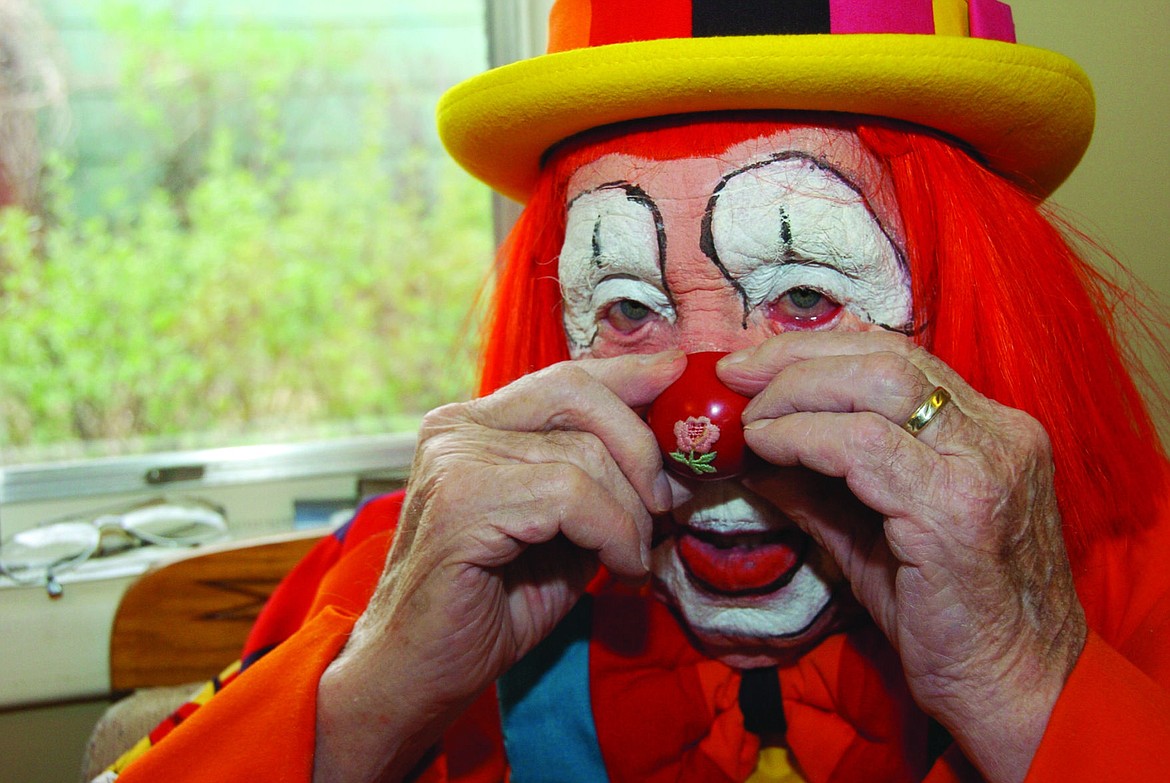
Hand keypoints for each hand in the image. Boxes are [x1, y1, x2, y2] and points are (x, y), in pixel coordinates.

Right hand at [314, 350, 683, 782]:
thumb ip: (599, 483)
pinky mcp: (461, 502)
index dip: (627, 375)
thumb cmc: (493, 606)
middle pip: (579, 396)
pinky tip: (618, 568)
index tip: (677, 375)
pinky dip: (614, 534)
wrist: (419, 674)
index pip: (565, 378)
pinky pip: (571, 496)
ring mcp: (454, 460)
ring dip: (632, 514)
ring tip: (632, 557)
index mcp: (474, 425)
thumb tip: (670, 456)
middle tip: (669, 503)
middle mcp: (458, 428)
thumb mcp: (562, 530)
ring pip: (584, 455)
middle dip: (642, 447)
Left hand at [717, 332, 1085, 782]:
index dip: (817, 350)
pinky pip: (865, 447)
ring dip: (796, 390)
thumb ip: (819, 486)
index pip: (897, 356)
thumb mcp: (874, 534)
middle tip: (734, 374)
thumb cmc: (947, 617)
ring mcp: (984, 467)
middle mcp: (997, 434)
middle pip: (887, 355)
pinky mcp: (957, 511)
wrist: (1015, 691)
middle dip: (796, 356)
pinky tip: (769, 448)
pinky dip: (804, 437)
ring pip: (879, 383)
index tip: (754, 363)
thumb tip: (749, 451)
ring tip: (748, 416)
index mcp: (988, 430)